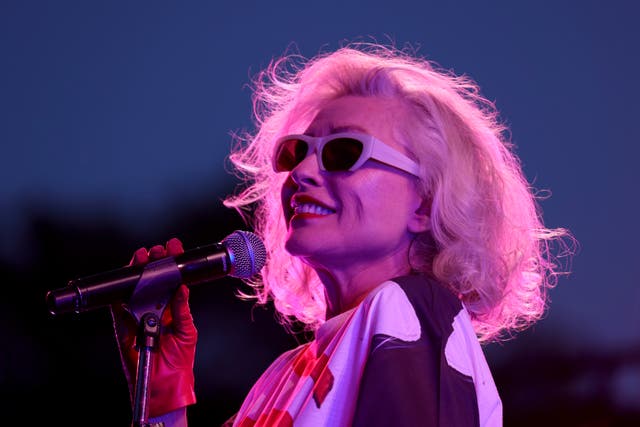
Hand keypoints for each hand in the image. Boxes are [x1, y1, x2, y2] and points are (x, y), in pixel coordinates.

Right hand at [110, 238, 196, 416]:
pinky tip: (127, 277)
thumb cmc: (179, 360)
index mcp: (172, 307)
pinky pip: (117, 304)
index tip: (174, 246)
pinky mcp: (122, 325)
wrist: (164, 385)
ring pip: (133, 286)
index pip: (171, 279)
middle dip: (154, 260)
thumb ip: (182, 309)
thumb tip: (182, 286)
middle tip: (158, 250)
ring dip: (137, 270)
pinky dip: (120, 291)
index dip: (172, 262)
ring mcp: (137, 314)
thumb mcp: (187, 331)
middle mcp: (154, 307)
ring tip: (143, 256)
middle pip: (151, 278)